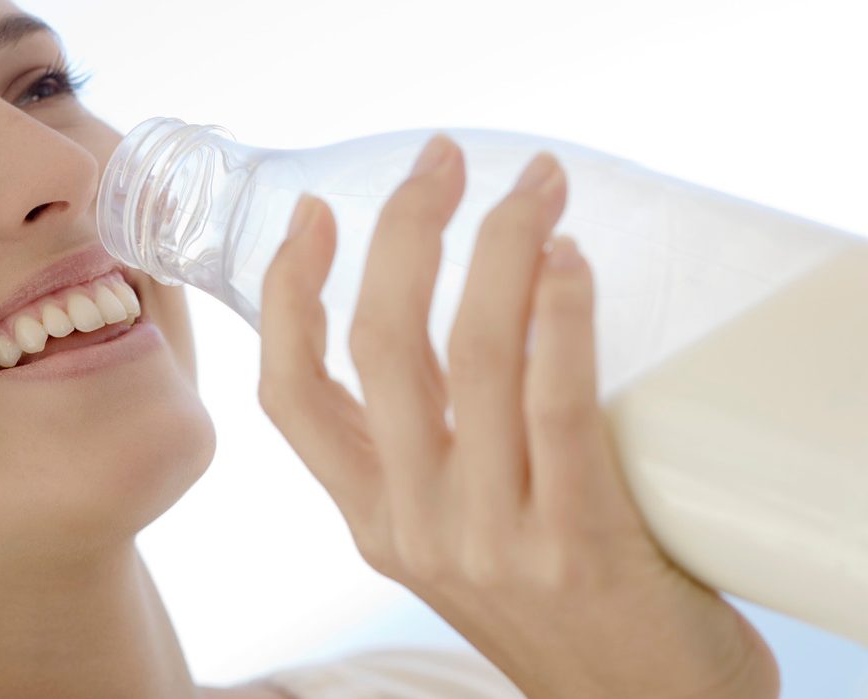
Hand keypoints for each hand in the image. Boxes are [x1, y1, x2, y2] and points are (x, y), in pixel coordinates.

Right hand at [257, 135, 779, 698]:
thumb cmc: (565, 614)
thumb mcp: (469, 538)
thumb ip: (451, 449)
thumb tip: (488, 314)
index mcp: (374, 520)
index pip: (292, 394)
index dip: (290, 293)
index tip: (318, 213)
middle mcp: (414, 527)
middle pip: (382, 346)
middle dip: (405, 229)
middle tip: (445, 160)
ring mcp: (490, 540)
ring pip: (472, 359)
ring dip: (500, 247)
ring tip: (536, 187)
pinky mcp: (577, 546)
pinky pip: (556, 409)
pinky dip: (560, 320)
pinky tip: (568, 263)